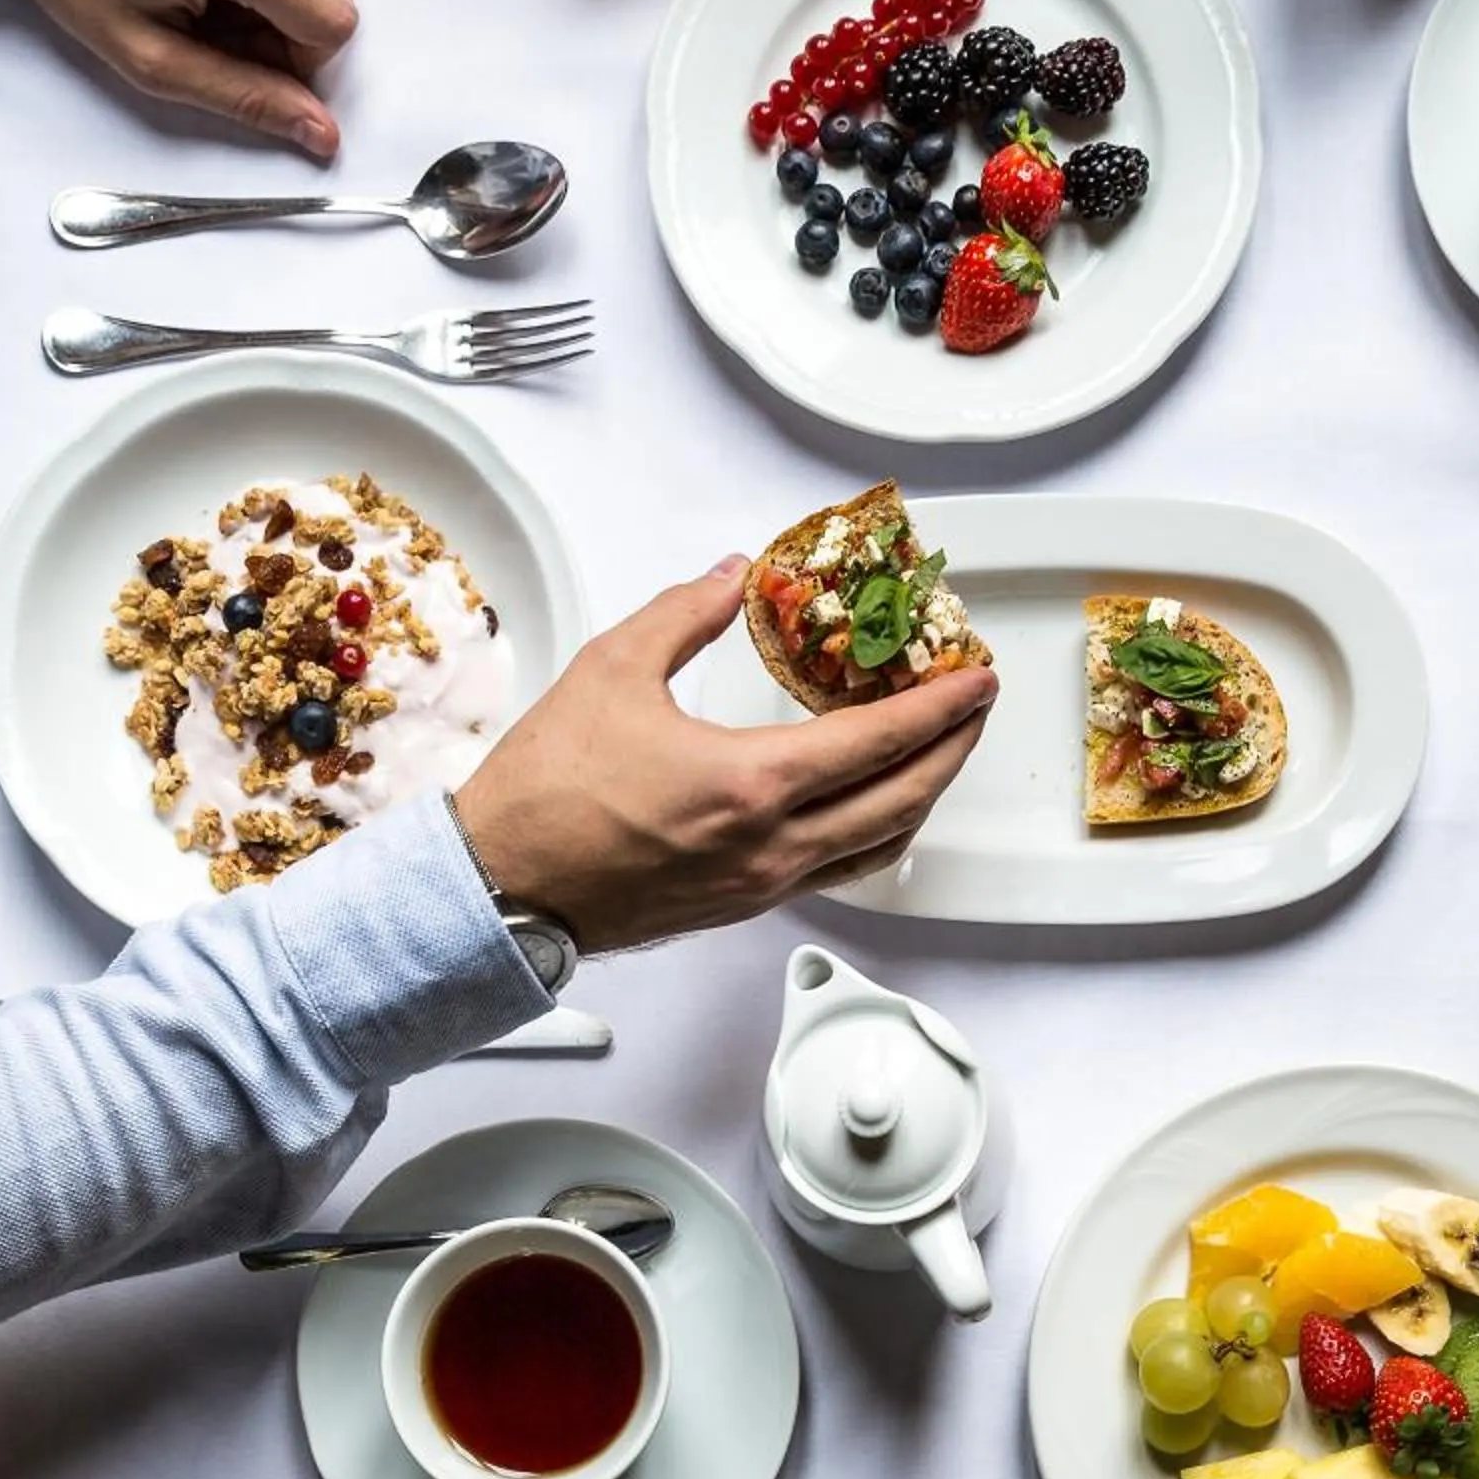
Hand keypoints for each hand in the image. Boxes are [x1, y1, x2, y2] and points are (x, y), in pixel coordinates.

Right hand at [451, 555, 996, 953]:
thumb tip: (733, 574)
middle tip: (975, 707)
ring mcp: (763, 883)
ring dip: (923, 795)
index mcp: (751, 784)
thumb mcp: (613, 669)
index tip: (977, 678)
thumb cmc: (546, 791)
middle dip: (953, 749)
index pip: (881, 741)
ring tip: (938, 752)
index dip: (942, 706)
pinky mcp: (744, 904)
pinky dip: (877, 832)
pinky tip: (874, 805)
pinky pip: (840, 869)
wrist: (502, 886)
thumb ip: (687, 612)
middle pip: (904, 800)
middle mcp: (773, 844)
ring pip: (880, 845)